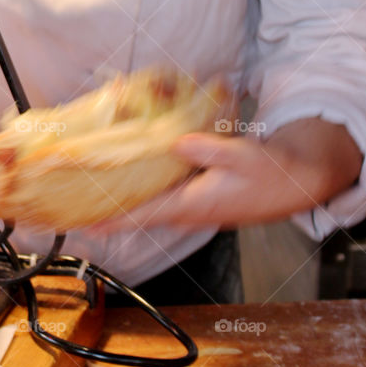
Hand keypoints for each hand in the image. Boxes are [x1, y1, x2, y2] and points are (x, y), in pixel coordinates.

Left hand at [101, 117, 361, 232]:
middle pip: (136, 213)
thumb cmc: (269, 172)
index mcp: (191, 203)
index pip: (142, 215)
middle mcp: (184, 210)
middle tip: (71, 207)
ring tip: (89, 195)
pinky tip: (128, 177)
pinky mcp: (195, 196)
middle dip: (106, 211)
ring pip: (146, 204)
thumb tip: (177, 142)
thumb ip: (208, 148)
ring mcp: (189, 205)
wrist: (294, 182)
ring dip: (121, 201)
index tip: (82, 224)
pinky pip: (159, 195)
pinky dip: (141, 188)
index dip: (111, 219)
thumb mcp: (241, 155)